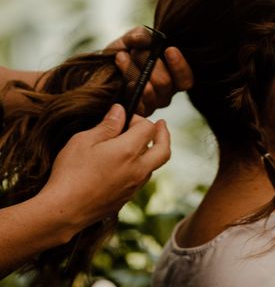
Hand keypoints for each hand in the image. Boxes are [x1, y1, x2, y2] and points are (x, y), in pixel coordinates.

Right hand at [38, 104, 170, 233]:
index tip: (126, 118)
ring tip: (140, 143)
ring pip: (154, 166)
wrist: (62, 211)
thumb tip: (120, 111)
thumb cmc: (70, 173)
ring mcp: (134, 186)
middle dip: (164, 134)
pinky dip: (141, 167)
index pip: (148, 128)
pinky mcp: (127, 198)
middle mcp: (138, 169)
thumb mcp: (84, 141)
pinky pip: (142, 179)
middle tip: (161, 125)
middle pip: (164, 149)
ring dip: (152, 152)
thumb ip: (107, 125)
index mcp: (129, 151)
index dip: (139, 119)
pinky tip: (127, 164)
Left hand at [108, 27, 193, 115]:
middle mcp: (165, 93)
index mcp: (172, 77)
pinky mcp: (137, 112)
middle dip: (149, 64)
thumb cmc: (121, 56)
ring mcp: (151, 104)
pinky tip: (121, 76)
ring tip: (122, 57)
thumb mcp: (129, 41)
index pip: (185, 79)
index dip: (180, 66)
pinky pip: (137, 102)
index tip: (169, 50)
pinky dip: (128, 85)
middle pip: (165, 83)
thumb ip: (138, 35)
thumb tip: (145, 39)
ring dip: (134, 71)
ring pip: (149, 91)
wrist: (99, 72)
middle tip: (136, 51)